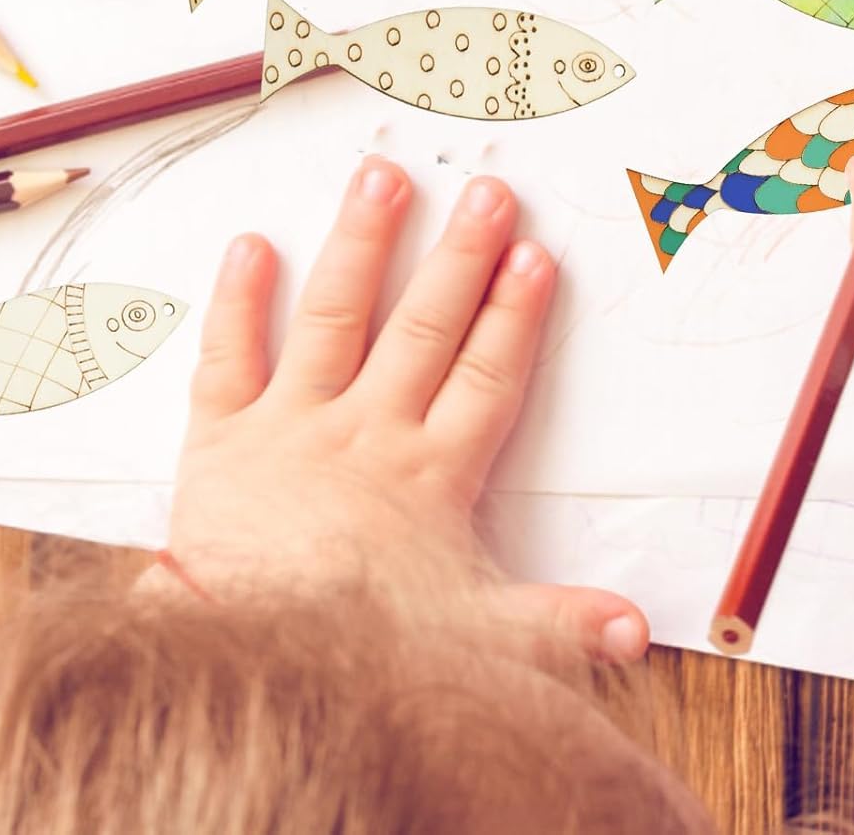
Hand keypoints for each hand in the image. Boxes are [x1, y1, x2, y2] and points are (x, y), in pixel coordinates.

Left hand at [149, 156, 649, 663]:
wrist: (245, 675)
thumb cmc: (356, 654)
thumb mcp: (470, 650)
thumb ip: (554, 628)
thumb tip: (634, 631)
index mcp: (428, 475)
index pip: (487, 378)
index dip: (515, 317)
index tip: (535, 258)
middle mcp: (365, 434)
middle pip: (424, 329)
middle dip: (461, 257)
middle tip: (486, 193)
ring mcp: (291, 427)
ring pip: (334, 317)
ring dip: (362, 244)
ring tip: (382, 178)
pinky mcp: (220, 438)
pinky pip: (229, 356)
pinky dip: (238, 300)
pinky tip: (252, 244)